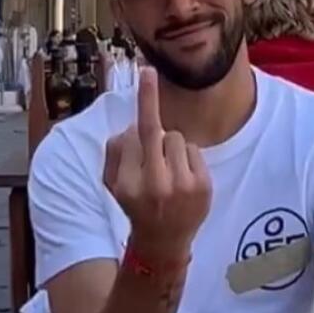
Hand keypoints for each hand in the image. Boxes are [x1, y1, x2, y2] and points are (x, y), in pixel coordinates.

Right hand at [104, 68, 210, 261]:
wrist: (163, 241)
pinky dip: (187, 157)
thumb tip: (130, 127)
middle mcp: (154, 186)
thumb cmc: (135, 204)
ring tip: (166, 167)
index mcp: (128, 184)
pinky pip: (194, 151)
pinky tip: (182, 176)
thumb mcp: (111, 184)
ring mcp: (181, 188)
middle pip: (156, 132)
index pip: (133, 135)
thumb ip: (114, 153)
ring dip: (170, 145)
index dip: (141, 106)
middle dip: (151, 112)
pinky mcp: (202, 187)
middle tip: (148, 77)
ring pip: (176, 138)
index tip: (146, 71)